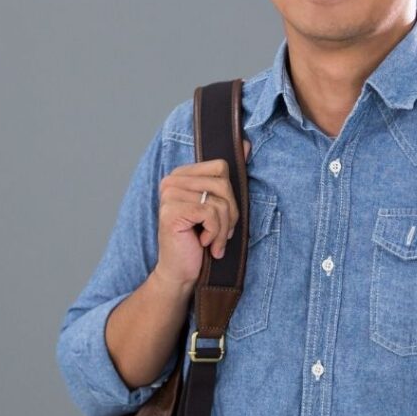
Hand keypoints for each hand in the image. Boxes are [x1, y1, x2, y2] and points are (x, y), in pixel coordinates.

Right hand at [154, 139, 251, 288]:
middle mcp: (171, 181)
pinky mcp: (172, 211)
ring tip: (211, 241)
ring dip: (223, 227)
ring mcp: (169, 195)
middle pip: (223, 183)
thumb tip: (247, 144)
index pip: (221, 167)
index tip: (222, 216)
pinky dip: (215, 233)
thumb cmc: (199, 240)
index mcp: (181, 175)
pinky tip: (203, 243)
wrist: (180, 271)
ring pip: (220, 201)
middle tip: (220, 233)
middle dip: (230, 213)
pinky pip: (212, 213)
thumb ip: (229, 176)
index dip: (230, 195)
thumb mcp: (218, 206)